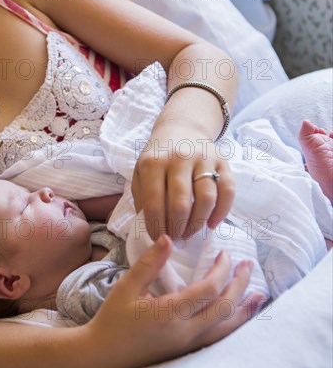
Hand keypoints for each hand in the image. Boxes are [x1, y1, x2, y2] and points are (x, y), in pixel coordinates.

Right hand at [84, 237, 262, 367]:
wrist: (103, 354)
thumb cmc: (112, 320)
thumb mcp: (126, 287)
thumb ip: (149, 264)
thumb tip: (167, 238)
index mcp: (170, 314)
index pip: (208, 290)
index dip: (221, 270)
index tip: (224, 253)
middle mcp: (185, 332)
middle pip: (224, 308)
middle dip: (239, 284)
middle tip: (247, 265)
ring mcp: (188, 345)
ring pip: (227, 328)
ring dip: (244, 309)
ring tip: (259, 294)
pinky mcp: (186, 351)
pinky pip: (218, 339)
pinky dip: (234, 326)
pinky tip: (239, 318)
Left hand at [132, 124, 234, 239]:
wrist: (181, 128)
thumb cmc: (158, 157)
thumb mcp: (140, 172)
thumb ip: (142, 198)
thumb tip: (151, 228)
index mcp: (153, 163)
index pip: (154, 204)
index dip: (156, 227)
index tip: (158, 239)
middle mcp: (179, 158)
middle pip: (181, 204)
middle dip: (177, 229)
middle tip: (176, 238)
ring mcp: (203, 158)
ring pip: (206, 199)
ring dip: (198, 223)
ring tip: (190, 233)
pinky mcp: (223, 161)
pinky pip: (228, 191)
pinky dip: (222, 212)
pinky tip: (211, 224)